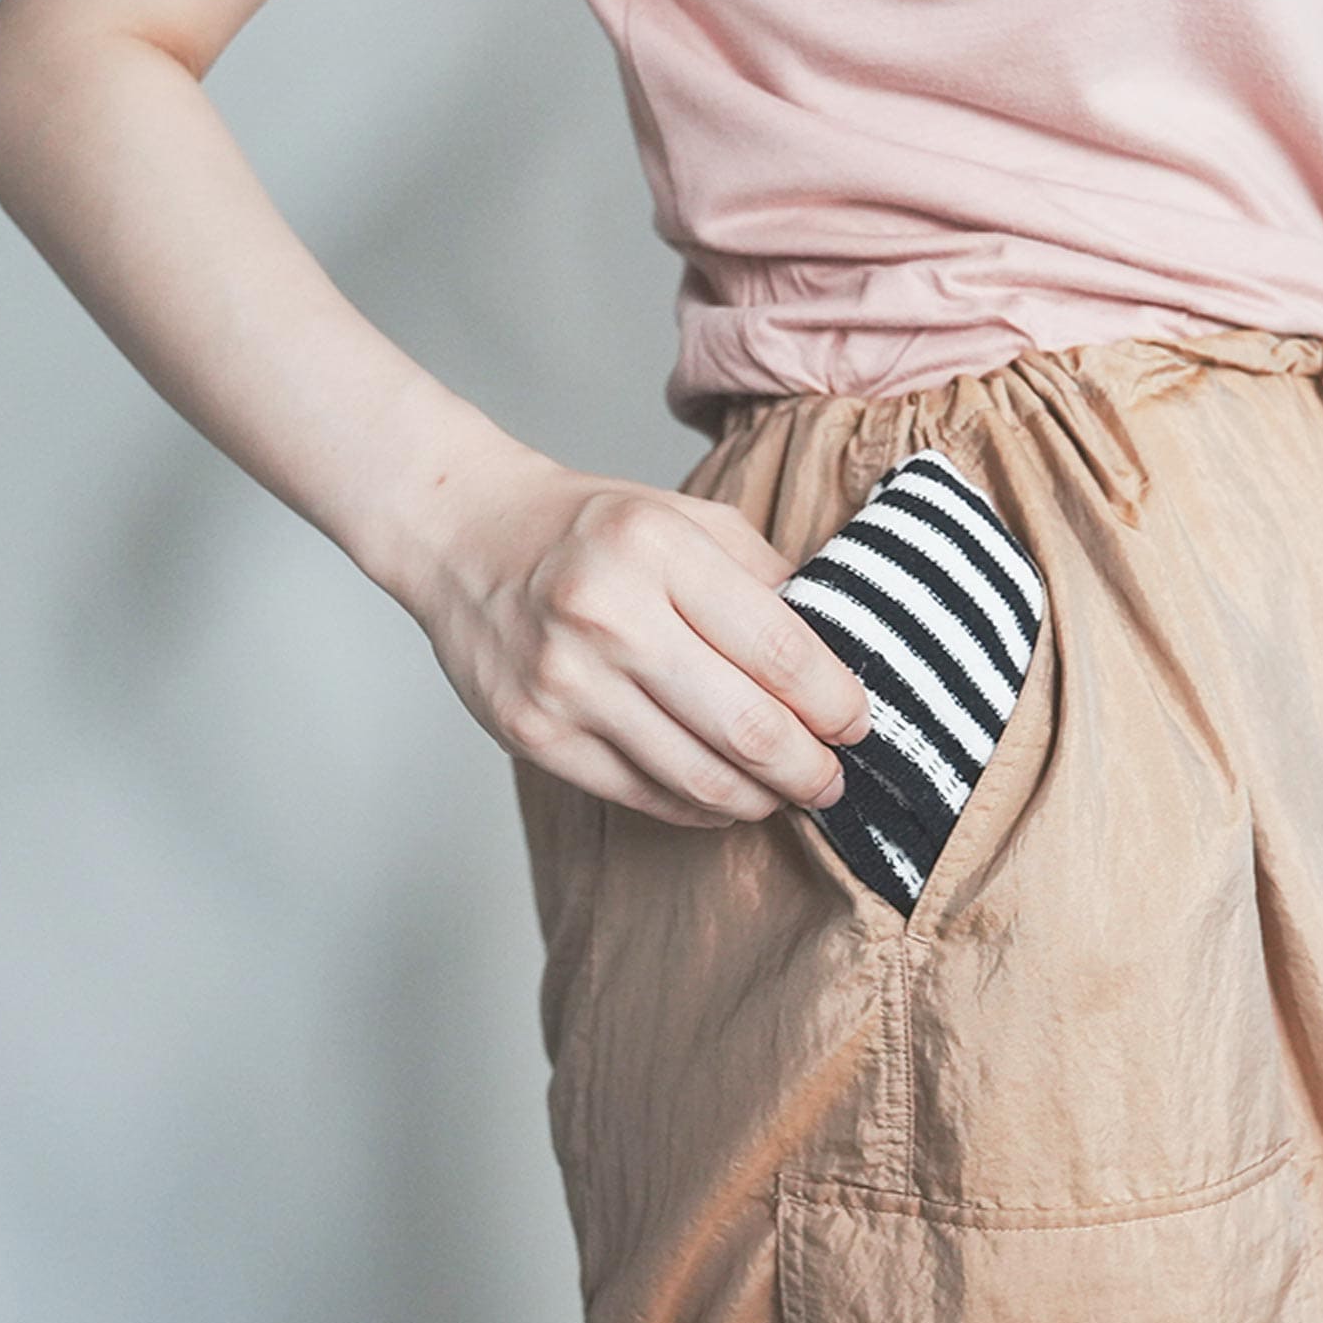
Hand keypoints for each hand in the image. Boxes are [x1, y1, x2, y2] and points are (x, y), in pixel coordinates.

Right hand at [400, 445, 873, 828]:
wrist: (465, 536)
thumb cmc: (591, 528)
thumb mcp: (688, 517)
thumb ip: (765, 577)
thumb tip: (841, 653)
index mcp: (659, 548)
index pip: (780, 648)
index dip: (835, 701)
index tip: (858, 724)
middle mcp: (609, 615)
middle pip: (747, 725)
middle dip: (809, 768)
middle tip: (833, 779)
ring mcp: (565, 681)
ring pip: (697, 776)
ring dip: (758, 798)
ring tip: (784, 793)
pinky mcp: (532, 733)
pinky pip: (640, 794)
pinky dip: (695, 806)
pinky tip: (721, 796)